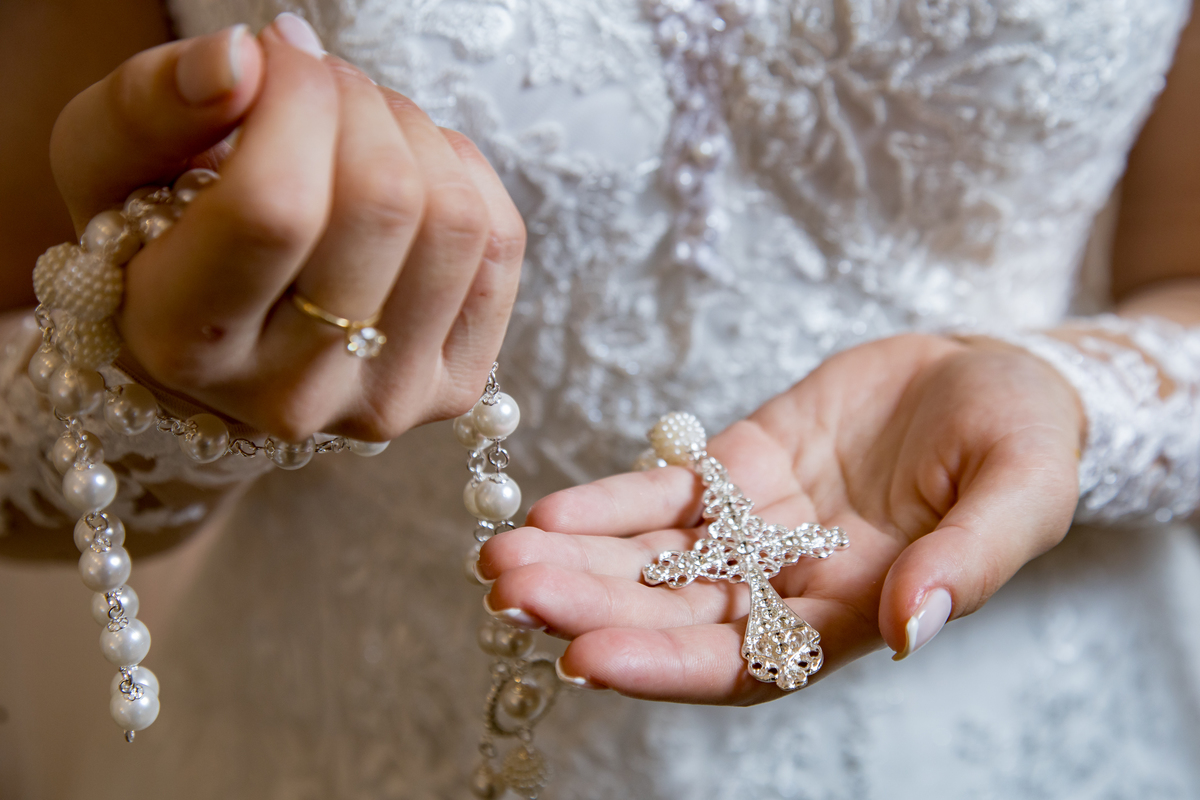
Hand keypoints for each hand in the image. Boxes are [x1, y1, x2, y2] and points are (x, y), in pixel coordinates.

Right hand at [49, 14, 523, 439]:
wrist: (216, 325)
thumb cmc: (152, 234)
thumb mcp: (105, 160)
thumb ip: (152, 105)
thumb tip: (245, 58)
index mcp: (185, 344)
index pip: (276, 208)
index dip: (295, 101)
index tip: (275, 54)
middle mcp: (291, 393)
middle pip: (384, 205)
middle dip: (357, 103)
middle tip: (317, 80)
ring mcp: (385, 400)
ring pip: (457, 222)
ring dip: (413, 131)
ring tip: (359, 123)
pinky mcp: (453, 387)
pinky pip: (501, 246)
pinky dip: (463, 175)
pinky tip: (409, 169)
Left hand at [479, 334, 1083, 703]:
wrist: (992, 374)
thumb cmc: (1024, 439)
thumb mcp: (1021, 492)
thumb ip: (970, 562)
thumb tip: (912, 628)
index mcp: (852, 615)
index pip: (744, 664)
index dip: (665, 667)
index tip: (585, 659)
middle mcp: (789, 584)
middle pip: (672, 615)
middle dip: (589, 608)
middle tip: (508, 592)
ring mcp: (757, 526)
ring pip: (652, 558)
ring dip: (577, 559)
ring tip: (499, 555)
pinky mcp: (739, 465)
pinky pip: (664, 492)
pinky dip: (609, 502)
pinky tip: (550, 507)